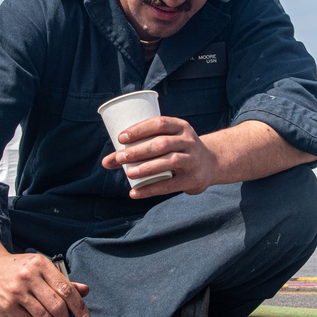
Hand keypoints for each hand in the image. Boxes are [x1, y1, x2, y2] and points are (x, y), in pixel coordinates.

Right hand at [0, 196, 88, 316]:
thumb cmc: (18, 268)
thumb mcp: (41, 267)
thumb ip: (63, 280)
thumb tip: (84, 291)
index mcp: (40, 264)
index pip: (66, 288)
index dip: (78, 305)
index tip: (84, 315)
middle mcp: (28, 276)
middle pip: (57, 305)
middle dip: (66, 316)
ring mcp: (16, 292)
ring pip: (44, 316)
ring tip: (50, 316)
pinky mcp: (7, 305)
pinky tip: (35, 314)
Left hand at [101, 115, 219, 198]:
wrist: (211, 163)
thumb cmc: (178, 150)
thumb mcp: (165, 143)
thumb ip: (138, 149)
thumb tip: (106, 162)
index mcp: (181, 126)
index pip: (159, 123)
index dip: (140, 129)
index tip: (121, 138)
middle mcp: (189, 141)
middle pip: (162, 143)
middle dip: (139, 151)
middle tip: (120, 157)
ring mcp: (193, 160)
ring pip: (169, 161)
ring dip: (146, 167)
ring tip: (128, 173)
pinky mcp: (193, 179)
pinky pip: (171, 184)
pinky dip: (151, 189)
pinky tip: (135, 192)